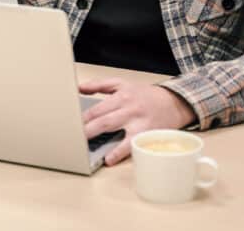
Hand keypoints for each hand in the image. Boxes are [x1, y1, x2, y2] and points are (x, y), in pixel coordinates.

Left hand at [79, 78, 195, 165]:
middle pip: (104, 120)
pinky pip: (132, 145)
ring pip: (118, 132)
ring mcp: (139, 123)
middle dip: (87, 129)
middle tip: (73, 137)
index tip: (69, 124)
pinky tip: (110, 159)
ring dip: (102, 141)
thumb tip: (79, 88)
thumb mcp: (122, 84)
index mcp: (121, 96)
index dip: (82, 118)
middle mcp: (129, 109)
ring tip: (87, 148)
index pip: (97, 108)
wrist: (174, 103)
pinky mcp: (147, 135)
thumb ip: (100, 85)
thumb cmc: (145, 95)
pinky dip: (120, 153)